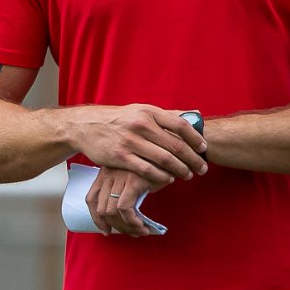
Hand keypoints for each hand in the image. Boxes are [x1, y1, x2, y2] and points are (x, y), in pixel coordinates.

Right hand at [64, 105, 207, 187]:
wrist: (86, 126)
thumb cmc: (119, 119)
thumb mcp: (141, 110)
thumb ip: (167, 115)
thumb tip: (195, 114)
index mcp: (148, 112)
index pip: (180, 124)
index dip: (195, 138)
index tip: (204, 148)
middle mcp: (140, 125)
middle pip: (175, 145)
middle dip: (193, 159)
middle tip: (202, 168)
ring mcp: (129, 141)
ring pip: (164, 159)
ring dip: (180, 170)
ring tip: (188, 175)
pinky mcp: (119, 156)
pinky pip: (146, 170)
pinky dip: (161, 176)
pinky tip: (168, 179)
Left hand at [86, 166, 164, 236]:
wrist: (171, 157)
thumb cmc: (154, 170)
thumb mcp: (132, 179)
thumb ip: (123, 193)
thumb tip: (121, 221)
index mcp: (104, 173)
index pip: (91, 199)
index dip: (96, 219)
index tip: (106, 230)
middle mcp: (108, 174)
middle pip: (101, 209)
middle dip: (116, 226)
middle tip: (131, 233)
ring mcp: (119, 177)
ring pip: (112, 212)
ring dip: (126, 227)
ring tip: (140, 232)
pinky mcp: (132, 181)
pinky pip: (125, 208)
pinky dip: (132, 222)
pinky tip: (142, 226)